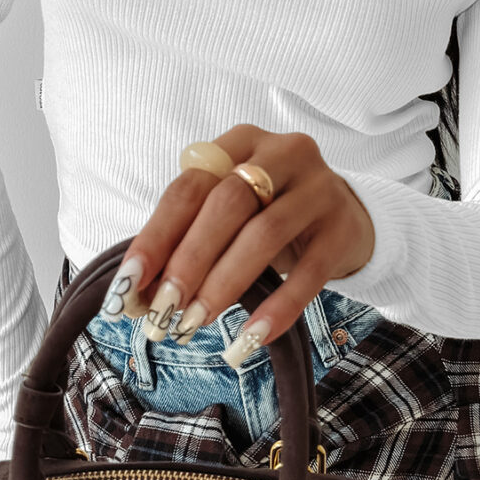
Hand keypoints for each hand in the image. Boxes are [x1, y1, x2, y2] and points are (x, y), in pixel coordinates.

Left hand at [107, 126, 375, 359]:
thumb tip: (136, 293)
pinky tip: (250, 337)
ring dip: (224, 283)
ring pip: (264, 235)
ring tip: (196, 322)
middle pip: (226, 205)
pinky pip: (308, 273)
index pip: (190, 186)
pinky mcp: (343, 227)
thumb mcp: (231, 211)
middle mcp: (282, 153)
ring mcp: (319, 188)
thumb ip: (188, 238)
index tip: (129, 283)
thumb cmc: (271, 213)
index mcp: (240, 142)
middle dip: (189, 260)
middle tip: (163, 309)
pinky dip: (277, 307)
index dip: (156, 235)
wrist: (349, 217)